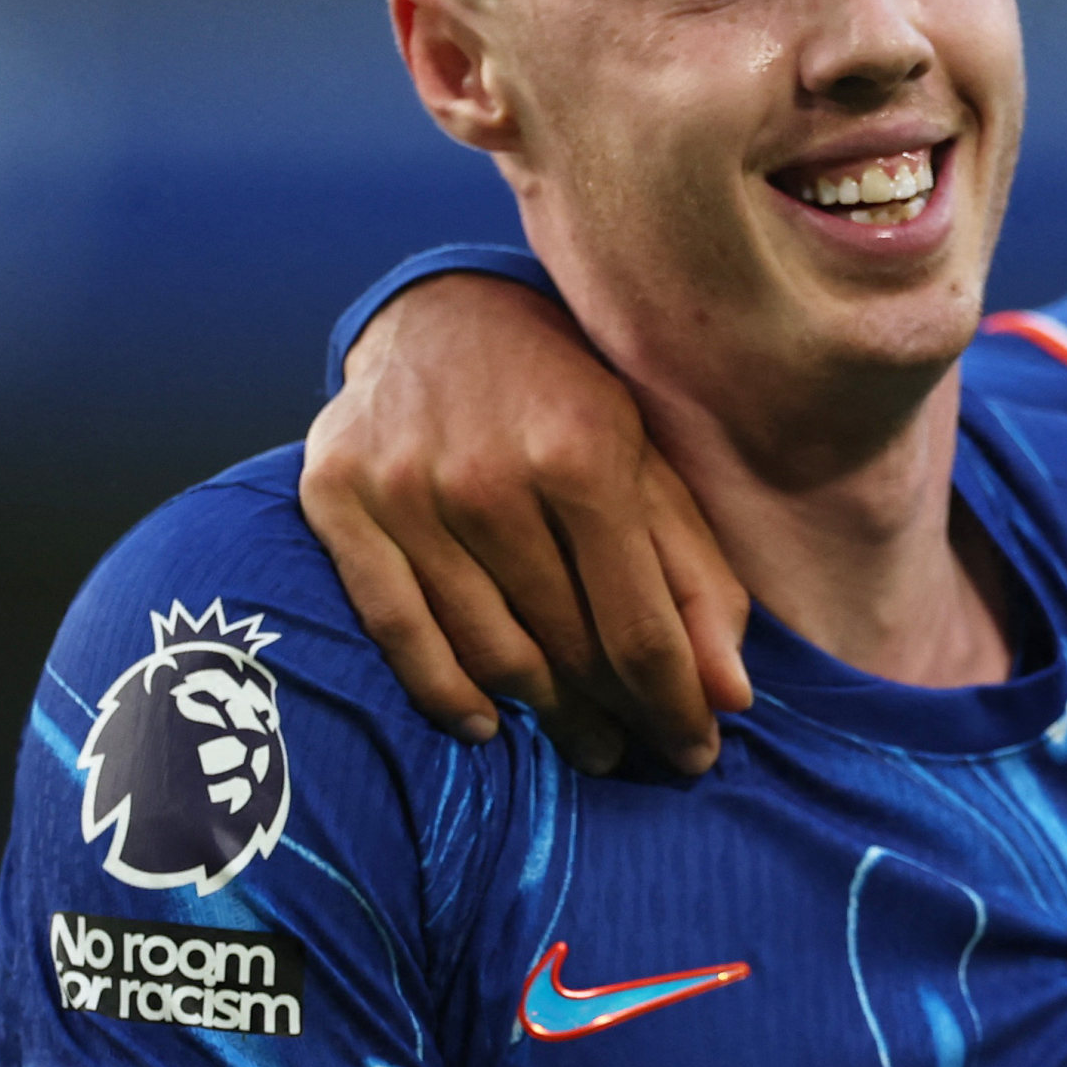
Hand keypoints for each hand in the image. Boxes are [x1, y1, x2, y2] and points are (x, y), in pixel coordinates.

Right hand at [298, 273, 753, 771]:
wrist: (440, 312)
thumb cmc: (563, 397)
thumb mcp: (648, 462)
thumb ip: (694, 576)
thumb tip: (730, 696)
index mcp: (583, 453)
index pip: (640, 628)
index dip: (676, 707)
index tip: (698, 753)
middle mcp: (489, 476)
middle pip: (567, 647)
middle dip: (614, 714)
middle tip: (634, 747)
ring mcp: (405, 489)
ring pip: (488, 650)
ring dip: (543, 714)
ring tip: (581, 739)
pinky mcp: (336, 497)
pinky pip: (396, 628)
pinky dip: (443, 691)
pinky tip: (484, 722)